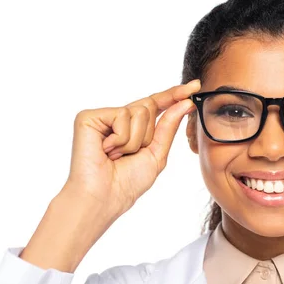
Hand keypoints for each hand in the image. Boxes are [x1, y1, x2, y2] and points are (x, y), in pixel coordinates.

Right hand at [62, 79, 200, 222]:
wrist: (104, 198)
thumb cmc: (127, 183)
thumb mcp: (156, 154)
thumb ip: (168, 127)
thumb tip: (185, 102)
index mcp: (133, 127)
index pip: (157, 105)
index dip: (174, 94)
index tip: (195, 85)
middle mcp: (117, 119)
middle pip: (149, 106)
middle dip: (148, 134)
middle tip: (129, 155)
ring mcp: (102, 117)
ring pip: (139, 111)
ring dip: (134, 141)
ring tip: (116, 156)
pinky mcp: (88, 117)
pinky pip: (122, 115)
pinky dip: (121, 139)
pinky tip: (106, 151)